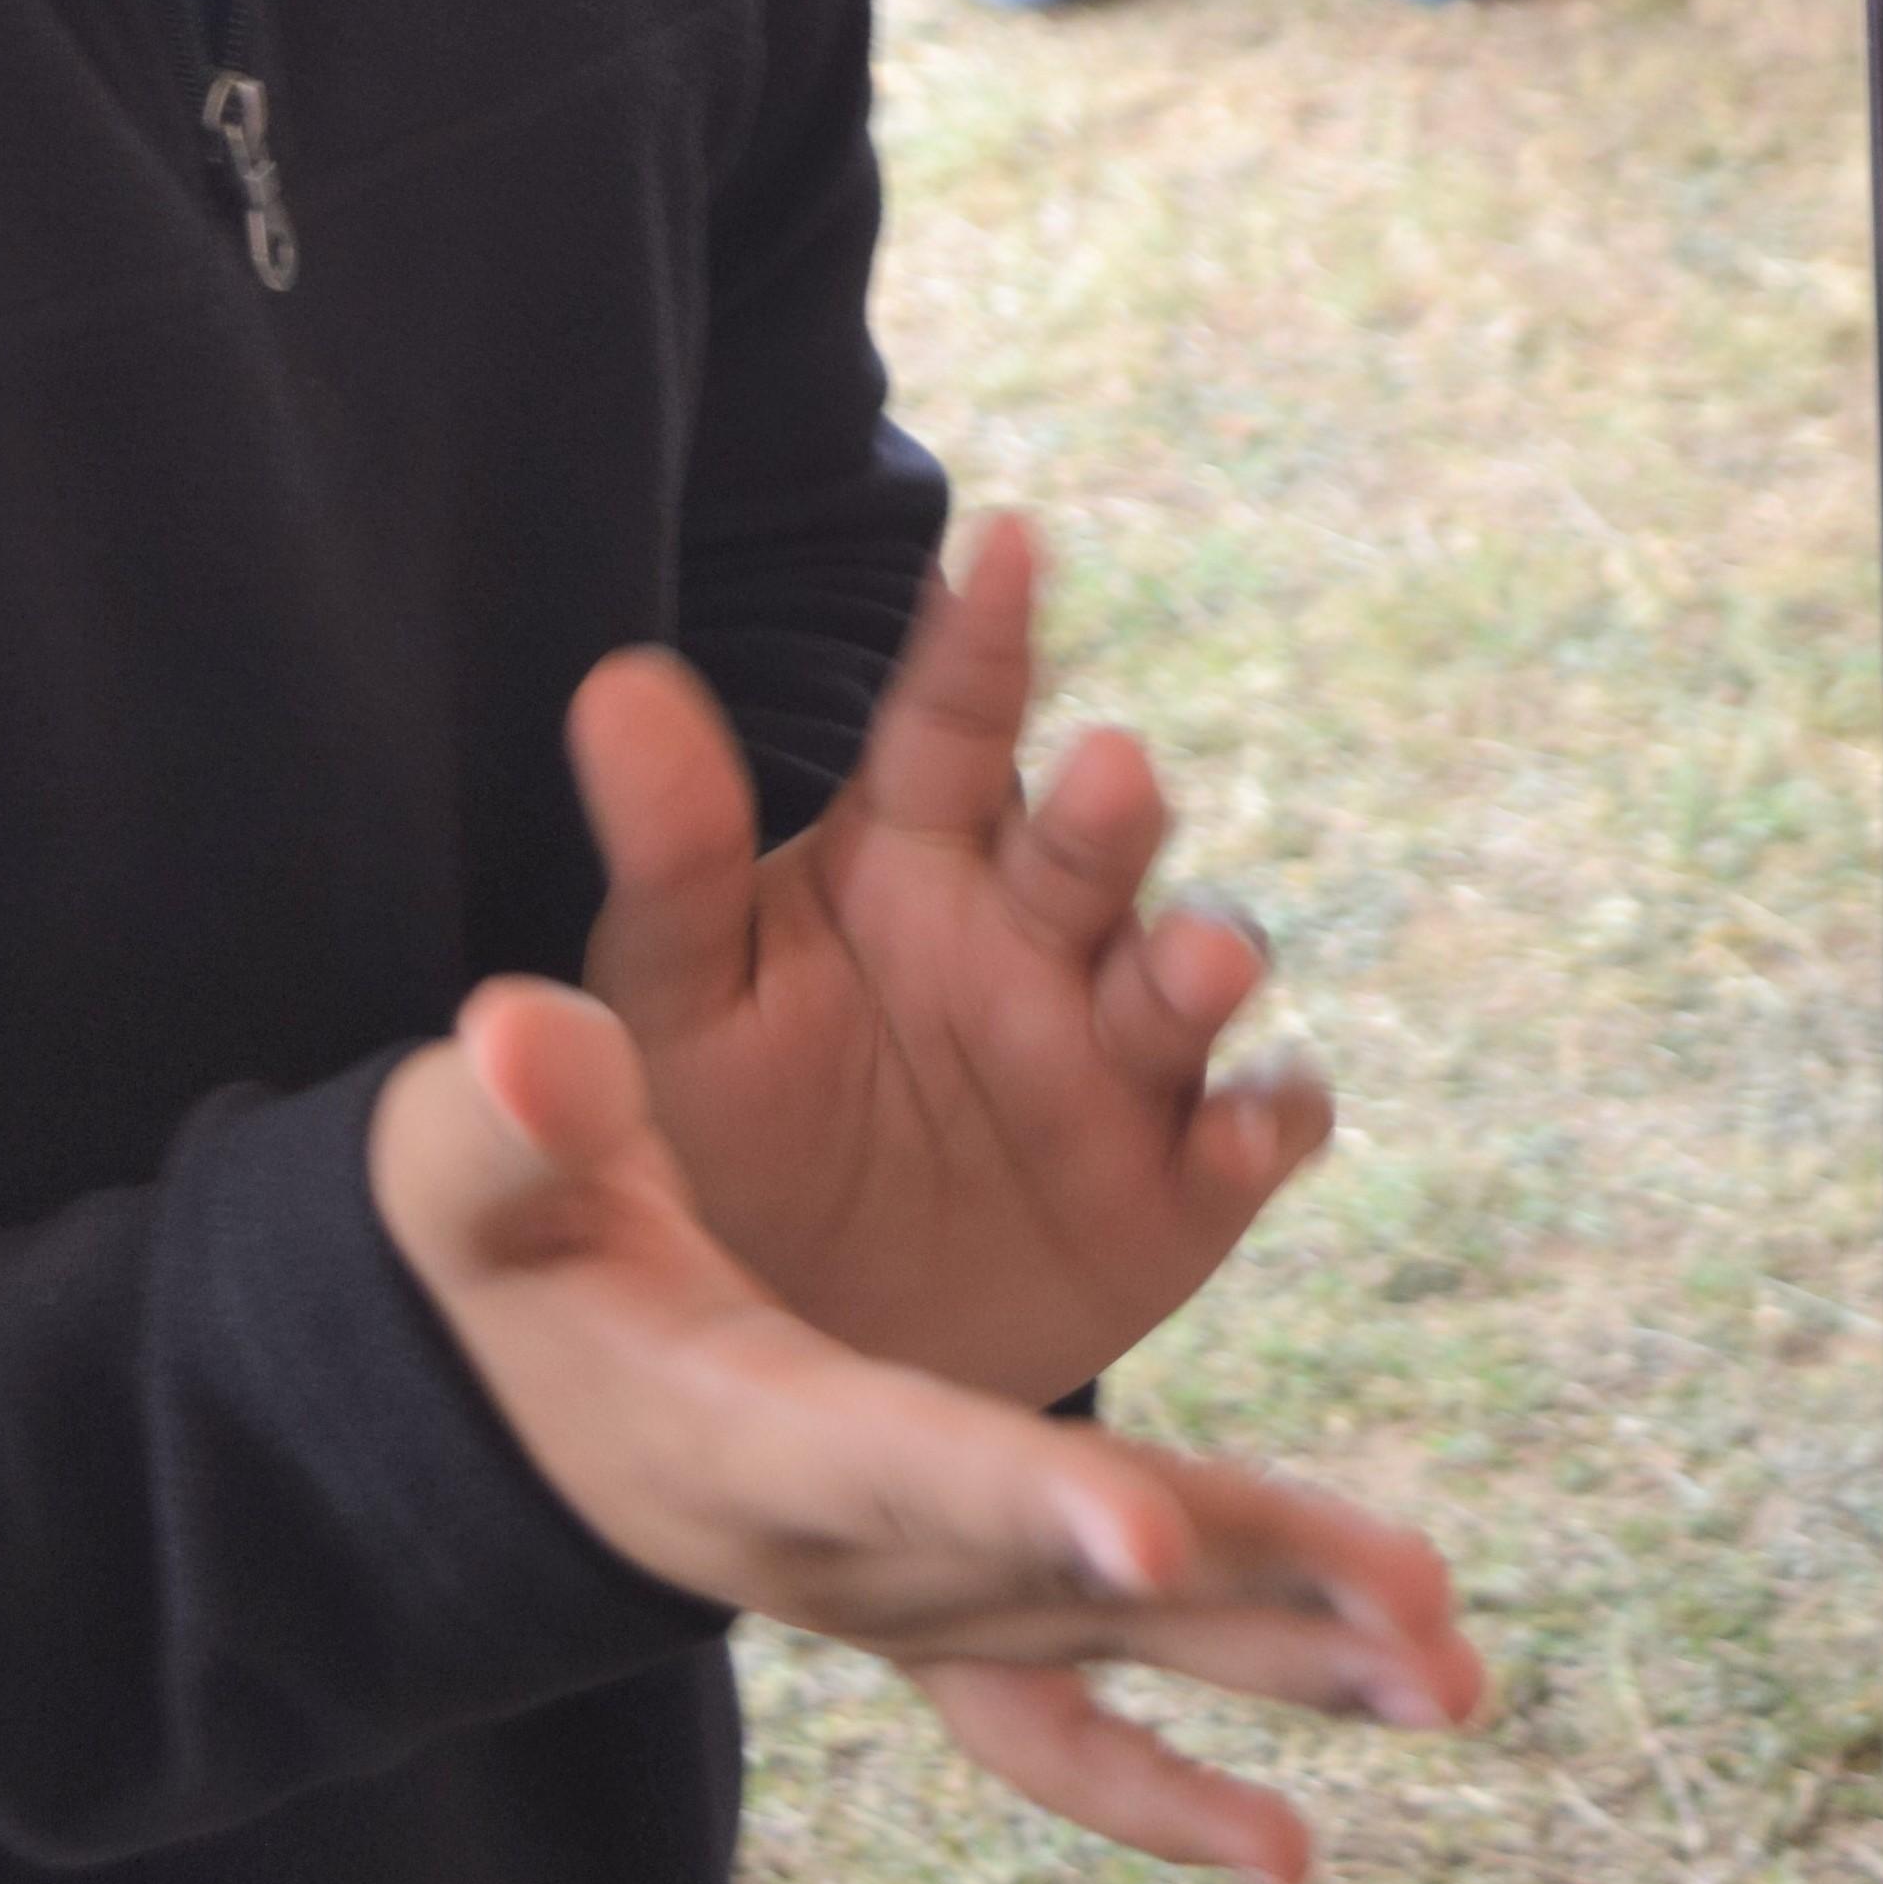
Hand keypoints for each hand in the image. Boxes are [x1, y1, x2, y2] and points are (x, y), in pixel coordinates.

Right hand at [372, 977, 1478, 1883]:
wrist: (478, 1401)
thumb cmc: (490, 1257)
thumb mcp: (473, 1174)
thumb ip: (518, 1116)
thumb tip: (514, 1030)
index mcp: (740, 1431)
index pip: (902, 1460)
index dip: (1026, 1496)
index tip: (1157, 1546)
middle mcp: (835, 1550)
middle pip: (1059, 1575)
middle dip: (1244, 1583)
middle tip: (1421, 1611)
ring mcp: (889, 1596)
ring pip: (1101, 1644)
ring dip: (1285, 1659)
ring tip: (1454, 1676)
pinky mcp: (921, 1605)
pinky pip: (1049, 1731)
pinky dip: (1165, 1788)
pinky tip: (1292, 1850)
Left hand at [574, 520, 1327, 1405]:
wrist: (797, 1343)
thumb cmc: (728, 1129)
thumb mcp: (677, 996)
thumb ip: (668, 850)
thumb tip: (617, 678)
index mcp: (914, 861)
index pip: (955, 723)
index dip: (986, 634)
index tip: (1008, 540)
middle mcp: (1035, 935)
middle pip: (1090, 845)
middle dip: (1111, 812)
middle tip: (1108, 774)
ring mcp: (1120, 1054)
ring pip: (1188, 974)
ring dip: (1206, 955)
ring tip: (1200, 961)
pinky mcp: (1183, 1178)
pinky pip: (1253, 1129)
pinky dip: (1265, 1120)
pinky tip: (1244, 1128)